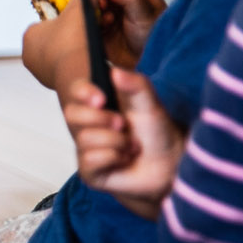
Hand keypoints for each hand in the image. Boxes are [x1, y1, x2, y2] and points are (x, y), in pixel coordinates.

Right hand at [66, 66, 183, 218]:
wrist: (170, 163)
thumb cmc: (157, 131)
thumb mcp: (150, 104)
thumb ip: (136, 86)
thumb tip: (115, 71)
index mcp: (97, 105)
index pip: (76, 92)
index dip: (83, 93)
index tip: (101, 98)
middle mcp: (87, 125)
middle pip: (72, 114)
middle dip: (102, 119)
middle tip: (123, 124)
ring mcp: (85, 148)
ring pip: (85, 138)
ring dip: (116, 141)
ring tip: (131, 146)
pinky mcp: (90, 171)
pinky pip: (89, 161)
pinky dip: (113, 158)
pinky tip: (124, 160)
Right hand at [87, 0, 164, 66]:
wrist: (151, 64)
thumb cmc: (157, 39)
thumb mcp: (146, 15)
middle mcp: (121, 0)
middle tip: (102, 7)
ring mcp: (110, 14)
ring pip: (89, 4)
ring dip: (93, 11)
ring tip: (105, 21)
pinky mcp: (101, 28)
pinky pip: (87, 20)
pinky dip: (90, 23)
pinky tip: (103, 29)